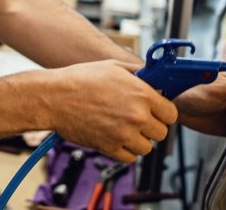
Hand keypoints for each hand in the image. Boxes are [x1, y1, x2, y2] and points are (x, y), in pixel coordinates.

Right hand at [49, 60, 177, 162]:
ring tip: (123, 128)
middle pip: (161, 132)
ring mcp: (124, 134)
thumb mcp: (113, 67)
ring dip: (138, 140)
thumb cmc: (79, 79)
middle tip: (136, 119)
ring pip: (146, 148)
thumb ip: (138, 73)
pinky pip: (130, 158)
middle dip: (151, 127)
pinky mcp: (109, 148)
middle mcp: (137, 116)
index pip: (171, 113)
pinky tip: (115, 137)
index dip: (163, 112)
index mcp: (142, 94)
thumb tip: (153, 78)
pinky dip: (125, 150)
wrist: (53, 97)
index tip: (155, 111)